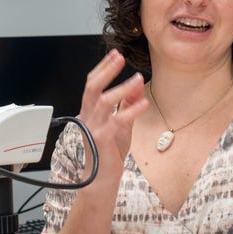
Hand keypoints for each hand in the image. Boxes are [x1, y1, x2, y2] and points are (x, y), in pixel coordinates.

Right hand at [78, 50, 148, 179]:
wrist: (101, 179)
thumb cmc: (109, 153)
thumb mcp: (120, 124)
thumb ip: (126, 105)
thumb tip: (136, 85)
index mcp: (89, 112)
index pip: (91, 84)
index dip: (102, 68)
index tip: (115, 55)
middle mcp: (88, 117)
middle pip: (92, 87)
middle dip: (106, 70)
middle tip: (120, 57)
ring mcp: (94, 127)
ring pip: (104, 100)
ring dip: (122, 88)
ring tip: (138, 79)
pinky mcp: (103, 138)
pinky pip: (118, 120)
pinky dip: (132, 110)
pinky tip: (144, 103)